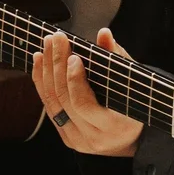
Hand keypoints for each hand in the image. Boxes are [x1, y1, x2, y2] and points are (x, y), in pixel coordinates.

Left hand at [33, 28, 143, 157]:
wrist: (130, 138)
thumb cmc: (134, 104)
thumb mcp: (131, 82)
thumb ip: (117, 58)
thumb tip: (103, 34)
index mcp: (114, 126)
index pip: (84, 105)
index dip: (74, 80)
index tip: (73, 56)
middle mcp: (93, 138)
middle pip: (65, 100)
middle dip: (57, 65)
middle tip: (55, 40)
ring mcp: (77, 140)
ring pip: (53, 104)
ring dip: (46, 72)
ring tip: (46, 48)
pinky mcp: (67, 138)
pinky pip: (50, 109)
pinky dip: (42, 84)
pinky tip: (40, 64)